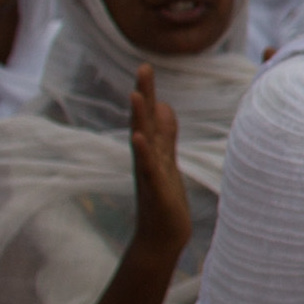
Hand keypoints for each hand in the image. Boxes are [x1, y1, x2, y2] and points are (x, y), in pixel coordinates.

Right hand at [123, 67, 191, 263]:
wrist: (161, 237)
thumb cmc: (164, 199)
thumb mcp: (166, 161)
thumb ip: (165, 134)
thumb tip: (162, 106)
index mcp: (151, 151)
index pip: (148, 117)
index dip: (148, 93)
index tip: (146, 66)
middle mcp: (145, 158)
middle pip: (143, 121)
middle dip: (144, 94)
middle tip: (144, 67)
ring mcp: (148, 174)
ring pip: (143, 141)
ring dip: (140, 118)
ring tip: (137, 94)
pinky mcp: (155, 190)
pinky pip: (147, 169)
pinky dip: (143, 152)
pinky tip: (138, 137)